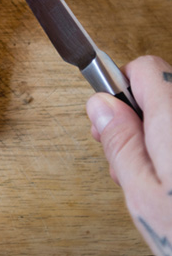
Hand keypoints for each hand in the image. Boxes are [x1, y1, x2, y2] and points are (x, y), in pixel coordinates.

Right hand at [86, 55, 171, 255]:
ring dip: (154, 137)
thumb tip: (100, 104)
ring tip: (144, 178)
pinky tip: (168, 184)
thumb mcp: (145, 195)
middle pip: (161, 90)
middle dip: (134, 117)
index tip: (108, 117)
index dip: (119, 86)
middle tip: (119, 155)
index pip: (144, 69)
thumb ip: (120, 142)